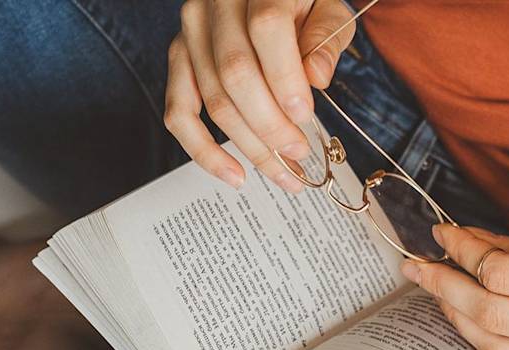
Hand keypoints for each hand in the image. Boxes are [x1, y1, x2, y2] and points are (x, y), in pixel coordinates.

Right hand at [165, 0, 353, 190]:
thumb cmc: (304, 2)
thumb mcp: (329, 9)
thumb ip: (326, 37)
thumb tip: (316, 77)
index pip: (266, 31)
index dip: (285, 79)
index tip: (305, 116)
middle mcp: (215, 5)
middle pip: (235, 74)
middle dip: (270, 124)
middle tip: (299, 152)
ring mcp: (191, 33)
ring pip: (213, 100)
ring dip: (249, 146)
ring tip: (283, 172)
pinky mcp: (179, 58)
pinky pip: (179, 112)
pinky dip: (203, 150)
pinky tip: (234, 174)